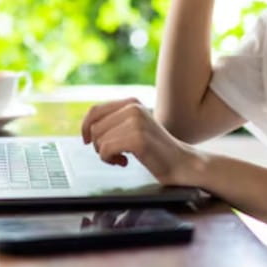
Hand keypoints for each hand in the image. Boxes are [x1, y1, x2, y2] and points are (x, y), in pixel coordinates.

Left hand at [80, 98, 203, 185]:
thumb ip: (115, 122)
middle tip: (116, 154)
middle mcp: (133, 108)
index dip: (85, 127)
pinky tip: (125, 162)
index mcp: (132, 103)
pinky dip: (110, 160)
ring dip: (106, 154)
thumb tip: (86, 128)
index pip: (95, 110)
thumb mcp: (134, 128)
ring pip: (99, 140)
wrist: (181, 163)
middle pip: (95, 128)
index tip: (86, 141)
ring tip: (122, 158)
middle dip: (99, 145)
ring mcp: (136, 122)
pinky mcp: (137, 138)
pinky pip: (106, 150)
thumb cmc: (155, 149)